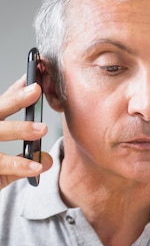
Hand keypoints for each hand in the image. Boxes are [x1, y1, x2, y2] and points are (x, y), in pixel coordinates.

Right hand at [0, 75, 52, 189]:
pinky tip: (36, 167)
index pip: (0, 106)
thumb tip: (48, 159)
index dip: (16, 92)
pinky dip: (19, 165)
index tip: (35, 76)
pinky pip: (1, 165)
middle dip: (14, 99)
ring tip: (42, 128)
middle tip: (37, 89)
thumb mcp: (3, 169)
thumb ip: (24, 162)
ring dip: (18, 128)